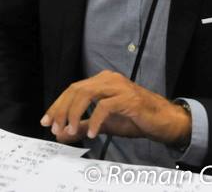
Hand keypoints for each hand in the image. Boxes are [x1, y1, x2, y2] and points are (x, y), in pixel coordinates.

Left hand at [39, 70, 190, 146]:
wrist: (165, 121)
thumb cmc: (136, 119)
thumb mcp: (104, 124)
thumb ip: (82, 126)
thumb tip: (61, 133)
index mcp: (101, 81)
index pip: (72, 90)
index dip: (57, 105)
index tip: (46, 121)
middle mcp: (108, 79)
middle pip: (76, 90)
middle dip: (61, 109)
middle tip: (54, 127)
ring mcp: (119, 87)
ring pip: (87, 93)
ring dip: (74, 113)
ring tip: (69, 130)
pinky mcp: (129, 99)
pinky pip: (105, 106)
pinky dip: (95, 120)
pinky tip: (90, 133)